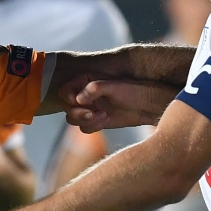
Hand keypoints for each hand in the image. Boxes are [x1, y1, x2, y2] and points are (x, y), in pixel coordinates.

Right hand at [60, 78, 176, 132]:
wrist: (145, 105)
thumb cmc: (131, 90)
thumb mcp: (114, 86)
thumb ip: (95, 90)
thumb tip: (78, 99)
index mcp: (84, 81)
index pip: (65, 91)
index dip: (68, 98)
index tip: (79, 101)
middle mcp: (83, 95)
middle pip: (66, 108)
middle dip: (78, 113)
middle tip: (92, 113)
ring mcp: (88, 109)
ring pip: (73, 120)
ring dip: (86, 120)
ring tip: (103, 115)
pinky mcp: (94, 121)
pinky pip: (84, 128)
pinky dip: (93, 126)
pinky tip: (106, 119)